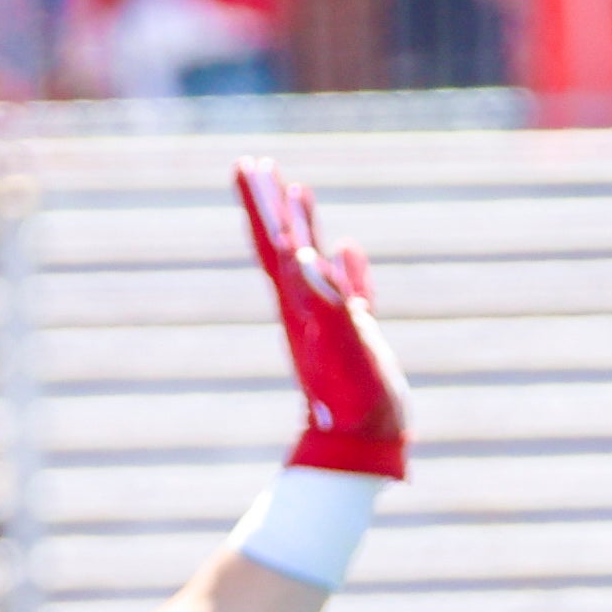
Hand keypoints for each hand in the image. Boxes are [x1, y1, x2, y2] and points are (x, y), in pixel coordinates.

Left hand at [234, 160, 405, 480]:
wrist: (361, 446)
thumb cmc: (353, 399)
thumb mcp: (342, 346)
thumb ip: (327, 301)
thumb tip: (304, 255)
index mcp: (298, 306)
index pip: (276, 244)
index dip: (263, 205)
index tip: (250, 164)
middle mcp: (306, 310)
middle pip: (282, 247)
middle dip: (269, 205)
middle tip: (257, 165)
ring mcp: (329, 323)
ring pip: (312, 264)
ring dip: (305, 227)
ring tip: (300, 192)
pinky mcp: (354, 338)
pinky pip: (348, 291)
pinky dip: (346, 267)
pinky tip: (348, 250)